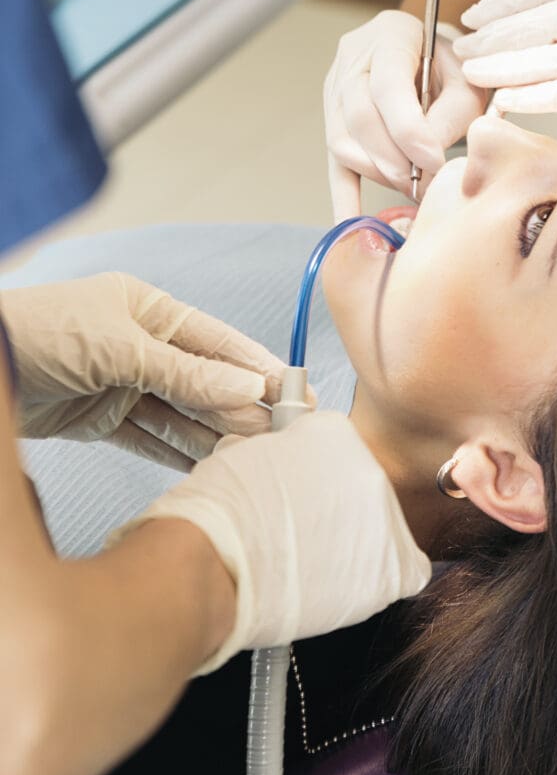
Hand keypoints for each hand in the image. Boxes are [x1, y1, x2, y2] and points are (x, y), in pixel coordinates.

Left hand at [1, 274, 289, 469]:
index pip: (216, 341)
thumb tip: (249, 387)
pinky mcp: (100, 419)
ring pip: (180, 412)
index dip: (255, 366)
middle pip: (203, 379)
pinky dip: (179, 451)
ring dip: (215, 432)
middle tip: (281, 435)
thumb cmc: (43, 334)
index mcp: (148, 309)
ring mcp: (121, 383)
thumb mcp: (121, 348)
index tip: (294, 391)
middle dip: (241, 406)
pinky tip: (211, 464)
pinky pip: (149, 437)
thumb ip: (187, 372)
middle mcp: (140, 345)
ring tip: (254, 456)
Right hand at [117, 411, 431, 669]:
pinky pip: (407, 570)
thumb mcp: (246, 458)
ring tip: (314, 568)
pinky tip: (347, 588)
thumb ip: (282, 458)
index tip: (304, 503)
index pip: (341, 457)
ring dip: (358, 549)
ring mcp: (383, 515)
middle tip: (308, 540)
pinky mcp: (392, 565)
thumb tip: (288, 470)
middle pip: (365, 494)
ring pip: (385, 532)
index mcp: (333, 432)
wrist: (212, 564)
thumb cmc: (215, 518)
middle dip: (341, 516)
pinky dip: (382, 581)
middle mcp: (367, 466)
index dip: (318, 487)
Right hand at [324, 9, 485, 218]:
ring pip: (341, 141)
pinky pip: (332, 161)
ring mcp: (334, 88)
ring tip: (412, 188)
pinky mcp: (332, 119)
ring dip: (378, 173)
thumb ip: (454, 112)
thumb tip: (428, 159)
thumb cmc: (454, 64)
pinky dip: (343, 196)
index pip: (388, 87)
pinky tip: (351, 226)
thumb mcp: (468, 76)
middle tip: (426, 186)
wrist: (431, 51)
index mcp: (390, 35)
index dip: (408, 131)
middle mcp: (352, 58)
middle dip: (394, 160)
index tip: (434, 163)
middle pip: (359, 117)